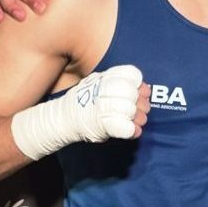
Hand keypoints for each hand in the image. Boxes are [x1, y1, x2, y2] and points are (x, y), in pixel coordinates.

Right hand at [10, 65, 149, 160]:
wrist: (61, 120)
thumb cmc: (84, 104)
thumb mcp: (98, 86)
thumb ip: (119, 85)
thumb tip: (146, 89)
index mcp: (103, 78)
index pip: (130, 74)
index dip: (138, 84)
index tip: (139, 92)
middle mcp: (100, 90)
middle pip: (130, 92)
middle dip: (139, 102)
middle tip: (140, 110)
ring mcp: (99, 107)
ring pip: (128, 109)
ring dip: (136, 117)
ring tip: (136, 122)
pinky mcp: (100, 125)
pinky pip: (123, 127)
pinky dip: (131, 131)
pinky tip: (133, 132)